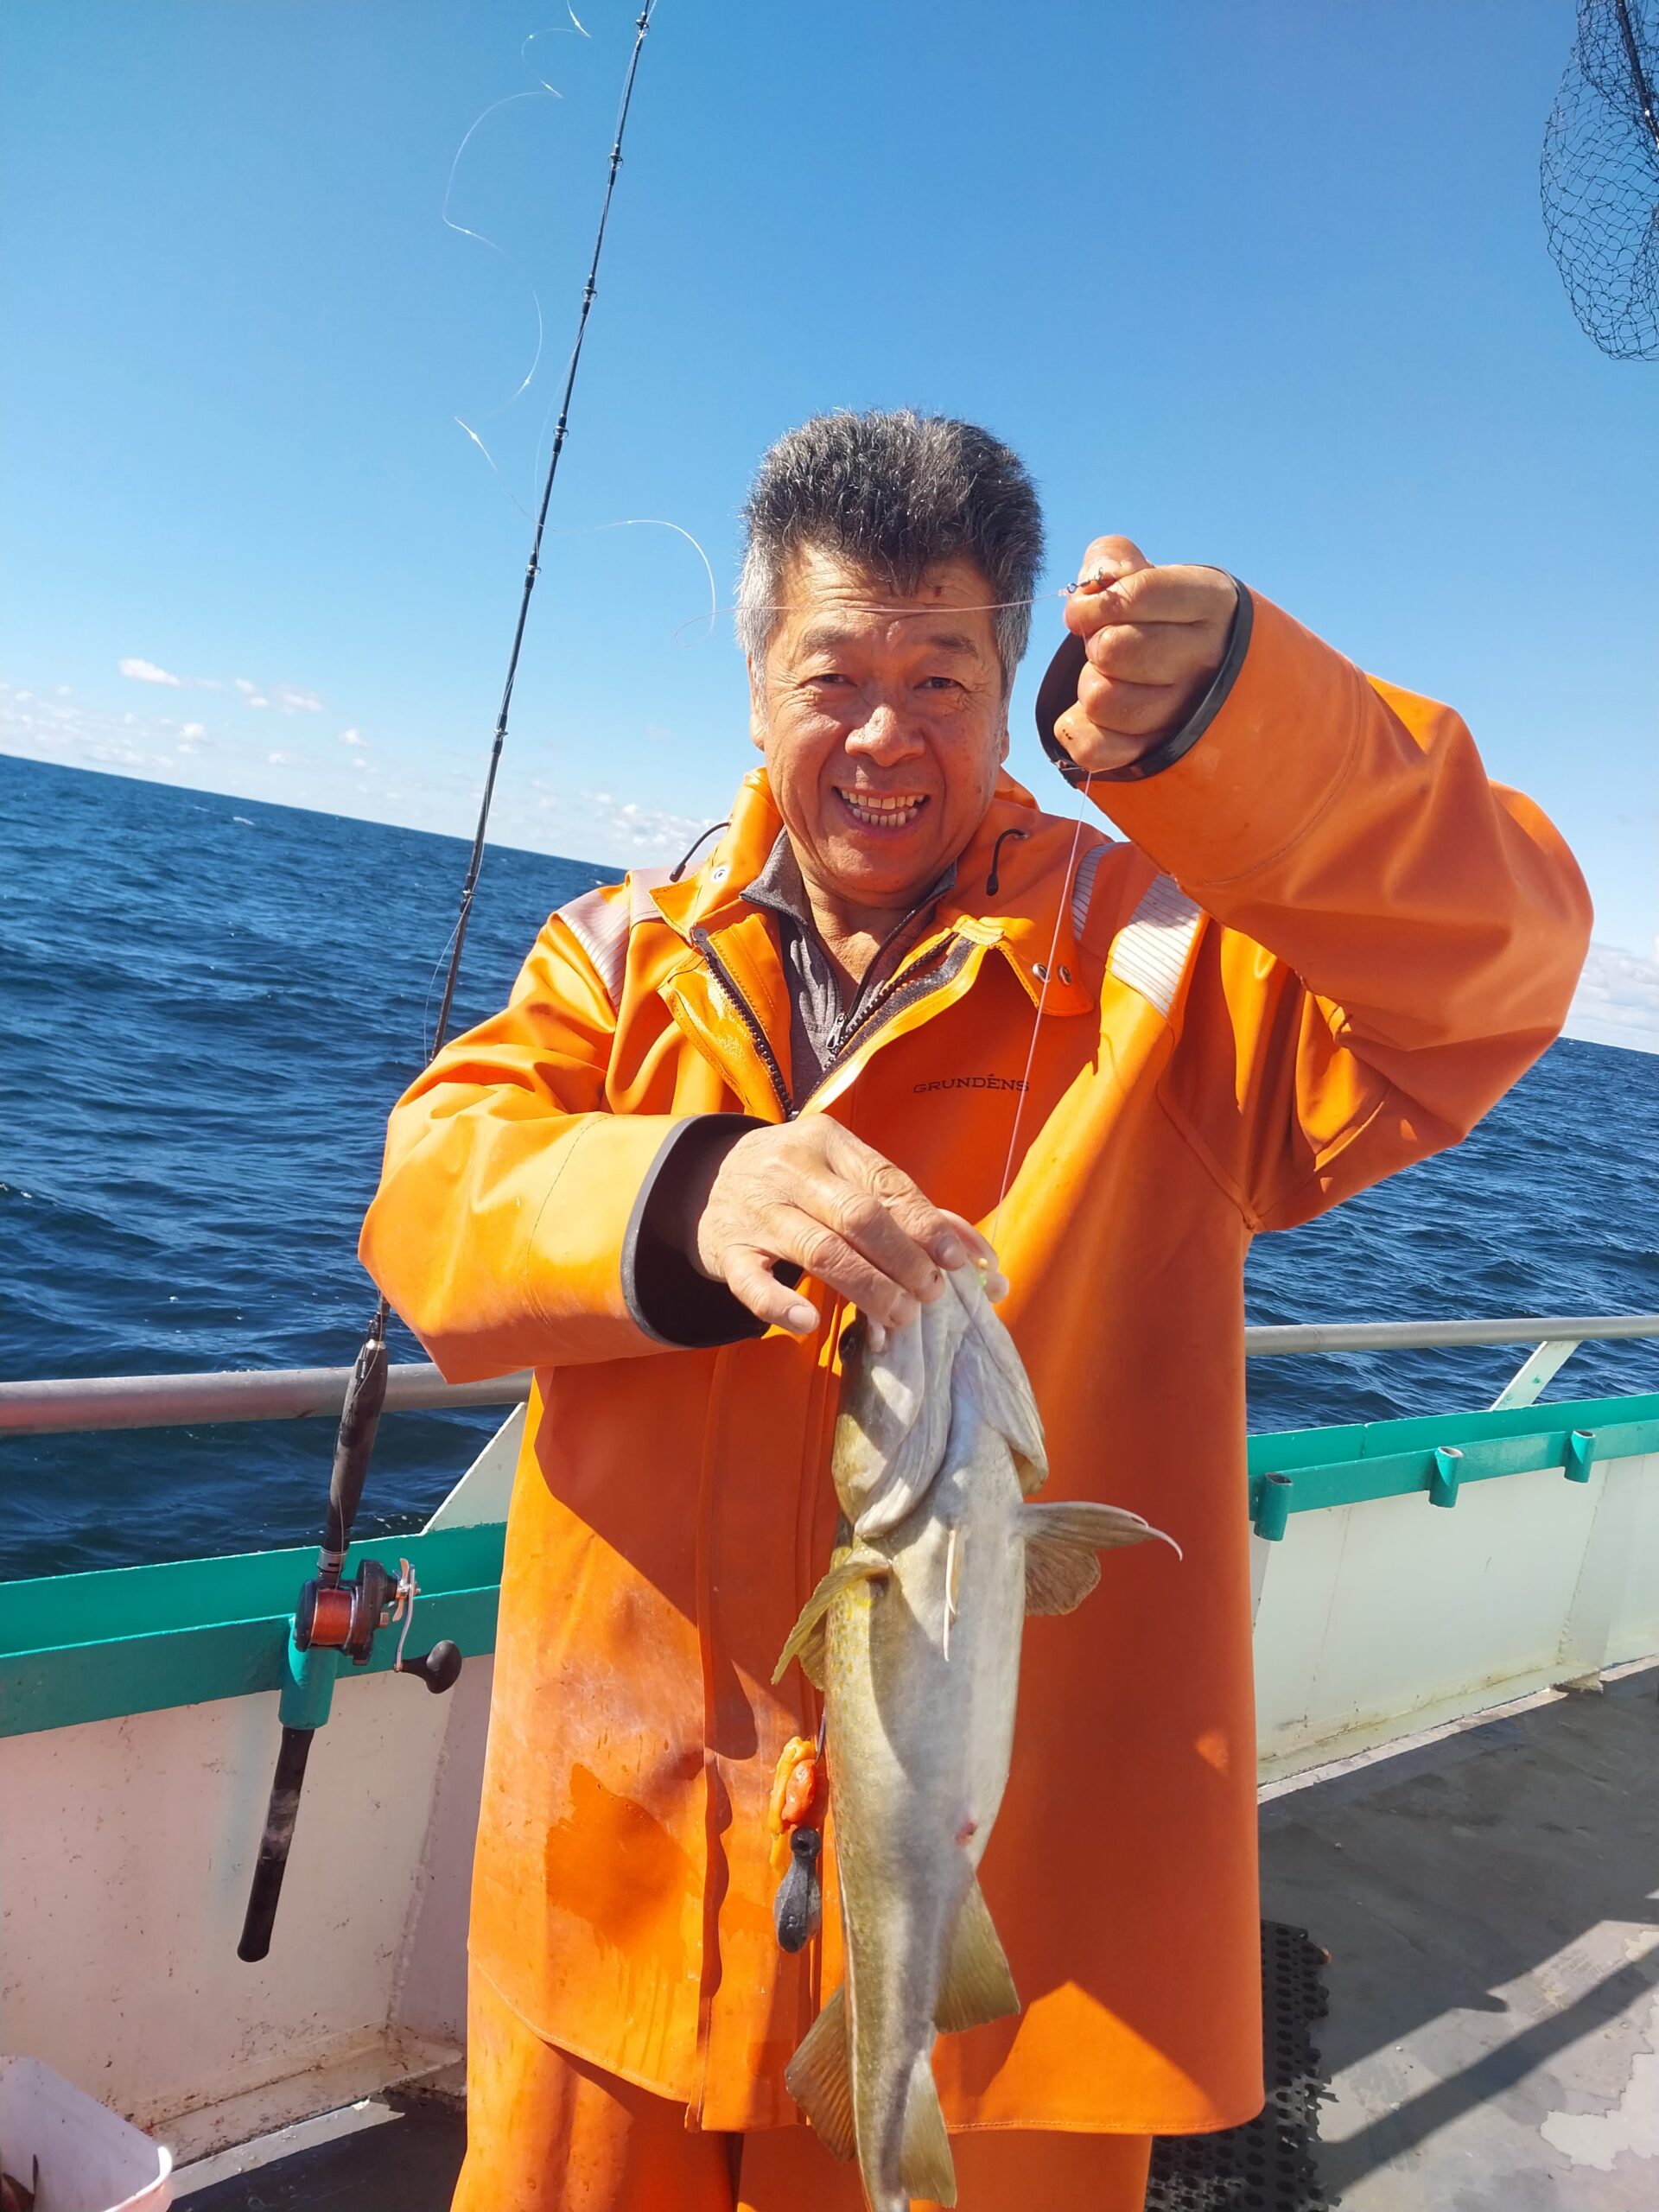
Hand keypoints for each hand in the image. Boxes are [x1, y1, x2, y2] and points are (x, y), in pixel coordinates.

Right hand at [685, 1119, 991, 1336]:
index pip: (886, 1182)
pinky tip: (810, 1322)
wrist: (705, 1179)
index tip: (955, 1261)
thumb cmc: (797, 1180)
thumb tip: (980, 1256)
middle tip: (930, 1294)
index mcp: (827, 1142)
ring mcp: (757, 1210)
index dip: (925, 1224)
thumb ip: (906, 1207)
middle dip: (903, 1260)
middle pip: (859, 1218)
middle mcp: (790, 1170)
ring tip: (899, 1315)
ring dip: (867, 1288)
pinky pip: (752, 1281)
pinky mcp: (727, 1250)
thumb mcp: (845, 1172)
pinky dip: (780, 1304)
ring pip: (820, 1251)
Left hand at [1052, 536, 1237, 775]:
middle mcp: (1206, 658)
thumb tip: (1095, 583)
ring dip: (1090, 686)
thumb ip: (1114, 560)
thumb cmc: (1166, 618)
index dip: (1094, 603)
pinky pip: (1092, 748)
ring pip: (1101, 700)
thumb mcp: (1150, 576)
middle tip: (1106, 647)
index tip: (1085, 611)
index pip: (1138, 594)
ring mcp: (1186, 711)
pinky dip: (1079, 731)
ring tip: (1111, 679)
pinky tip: (1097, 717)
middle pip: (1113, 649)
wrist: (1208, 676)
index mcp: (1210, 602)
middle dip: (1095, 644)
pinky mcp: (1158, 753)